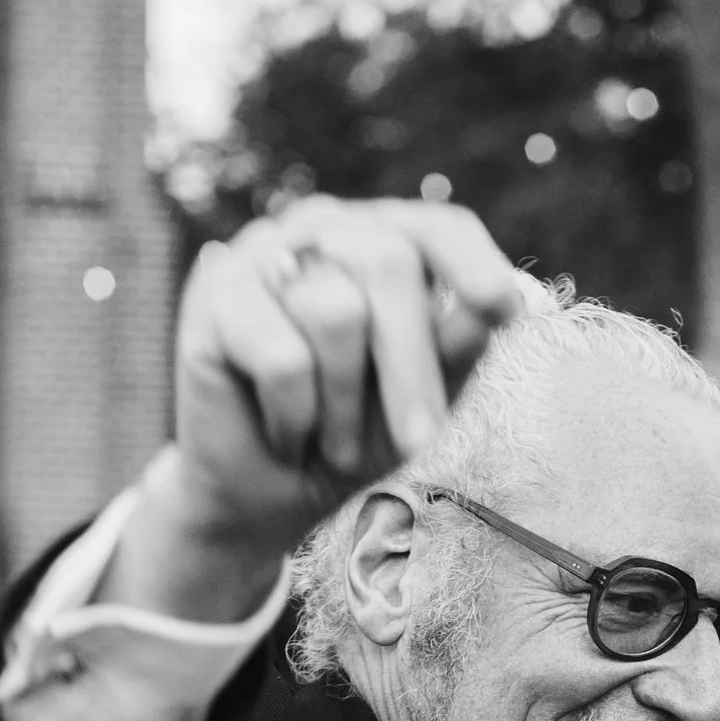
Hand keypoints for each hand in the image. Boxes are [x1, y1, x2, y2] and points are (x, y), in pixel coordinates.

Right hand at [114, 196, 530, 622]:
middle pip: (388, 263)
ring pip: (335, 311)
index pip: (438, 226)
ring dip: (345, 404)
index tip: (505, 310)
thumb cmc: (353, 436)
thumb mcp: (421, 401)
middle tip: (420, 444)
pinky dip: (294, 415)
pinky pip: (282, 357)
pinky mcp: (214, 293)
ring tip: (332, 437)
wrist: (265, 494)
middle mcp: (323, 230)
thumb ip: (452, 352)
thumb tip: (494, 307)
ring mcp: (262, 252)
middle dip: (412, 369)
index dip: (473, 263)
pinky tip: (282, 429)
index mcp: (382, 240)